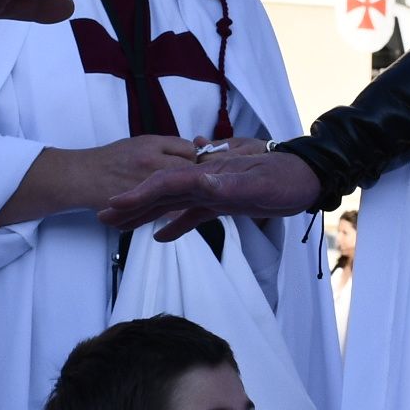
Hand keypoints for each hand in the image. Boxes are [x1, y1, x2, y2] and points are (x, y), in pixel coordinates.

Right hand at [0, 135, 195, 229]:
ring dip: (186, 198)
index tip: (193, 165)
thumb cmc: (110, 159)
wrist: (81, 176)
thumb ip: (164, 147)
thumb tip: (191, 152)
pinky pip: (164, 211)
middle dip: (194, 178)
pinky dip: (171, 214)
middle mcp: (150, 160)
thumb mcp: (138, 143)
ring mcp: (144, 182)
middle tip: (193, 185)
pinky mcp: (137, 203)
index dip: (195, 157)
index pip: (189, 149)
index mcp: (151, 144)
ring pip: (181, 193)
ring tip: (184, 200)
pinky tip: (173, 216)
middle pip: (189, 170)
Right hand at [102, 149, 321, 239]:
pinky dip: (174, 225)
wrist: (307, 177)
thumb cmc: (285, 178)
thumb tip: (200, 181)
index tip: (115, 204)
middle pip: (160, 191)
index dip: (140, 194)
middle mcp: (204, 178)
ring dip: (145, 213)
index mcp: (208, 172)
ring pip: (170, 202)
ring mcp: (211, 190)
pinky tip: (158, 237)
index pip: (166, 182)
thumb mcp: (258, 184)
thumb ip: (229, 184)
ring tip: (120, 226)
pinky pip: (190, 214)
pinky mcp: (221, 202)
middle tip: (103, 217)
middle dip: (132, 204)